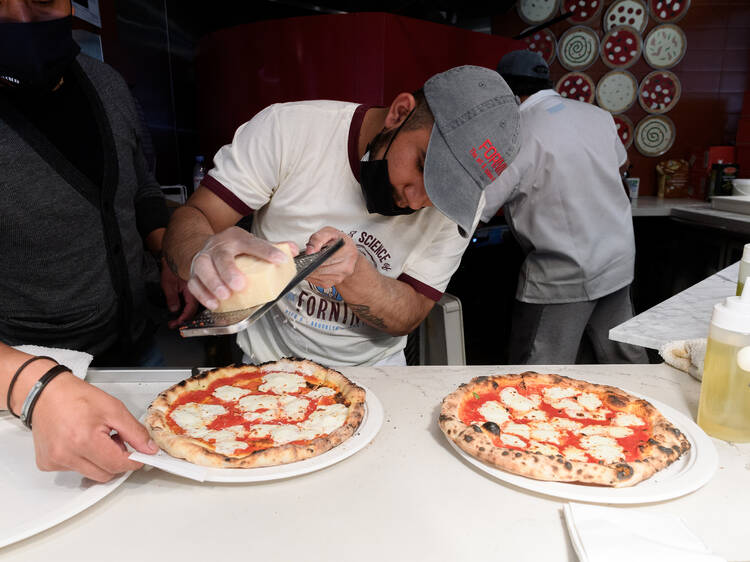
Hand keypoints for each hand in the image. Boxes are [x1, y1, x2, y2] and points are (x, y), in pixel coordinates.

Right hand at [31, 372, 158, 482]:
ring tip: (95, 438)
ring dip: (99, 460)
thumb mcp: (114, 409)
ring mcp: (55, 461)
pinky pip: (75, 470)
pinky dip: (83, 460)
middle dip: (115, 460)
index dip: (133, 460)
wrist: (48, 393)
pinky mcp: (47, 463)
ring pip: (91, 474)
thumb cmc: (78, 397)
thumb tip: (149, 449)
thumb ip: (135, 432)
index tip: (139, 455)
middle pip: (105, 474)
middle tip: (114, 439)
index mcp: (84, 440)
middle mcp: (66, 455)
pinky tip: (80, 442)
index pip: (117, 464)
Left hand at [160, 260, 199, 327]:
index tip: (174, 324)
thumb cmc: (172, 268)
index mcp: (193, 291)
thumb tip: (174, 310)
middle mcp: (198, 292)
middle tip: (173, 324)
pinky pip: (193, 302)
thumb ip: (172, 297)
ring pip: (194, 307)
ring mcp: (198, 292)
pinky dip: (186, 308)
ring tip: (176, 319)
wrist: (175, 257)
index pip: (190, 310)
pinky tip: (180, 310)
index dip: (182, 319)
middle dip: (183, 319)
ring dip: (185, 314)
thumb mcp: (168, 283)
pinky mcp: (195, 291)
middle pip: (194, 311)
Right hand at [187, 227, 298, 309]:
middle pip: (221, 256)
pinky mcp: (194, 272)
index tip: (280, 259)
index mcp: (236, 238)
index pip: (252, 243)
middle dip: (229, 271)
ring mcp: (204, 259)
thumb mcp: (252, 243)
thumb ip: (272, 247)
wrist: (209, 246)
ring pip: (203, 268)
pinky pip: (194, 283)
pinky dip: (202, 295)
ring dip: (214, 283)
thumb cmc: (234, 248)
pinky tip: (214, 303)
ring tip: (225, 296)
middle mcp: (218, 246)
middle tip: (240, 285)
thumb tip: (293, 250)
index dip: (267, 251)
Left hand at [304, 227, 361, 288]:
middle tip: (304, 259)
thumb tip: (309, 252)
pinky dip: (314, 276)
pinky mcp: (335, 282)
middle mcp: (347, 265)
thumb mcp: (328, 232)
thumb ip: (317, 239)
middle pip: (322, 269)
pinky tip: (313, 268)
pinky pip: (320, 281)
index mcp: (347, 250)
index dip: (315, 257)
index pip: (328, 258)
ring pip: (319, 276)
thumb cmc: (338, 241)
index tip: (307, 255)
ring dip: (311, 271)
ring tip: (309, 262)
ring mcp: (342, 276)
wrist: (347, 252)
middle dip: (310, 264)